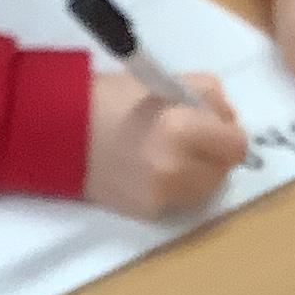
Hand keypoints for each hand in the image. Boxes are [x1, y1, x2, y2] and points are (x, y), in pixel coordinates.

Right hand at [84, 67, 246, 220]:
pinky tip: (151, 170)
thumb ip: (209, 98)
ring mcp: (162, 195)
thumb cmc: (112, 98)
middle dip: (212, 154)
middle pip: (223, 171)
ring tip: (170, 156)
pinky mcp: (148, 212)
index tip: (212, 127)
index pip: (236, 146)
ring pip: (205, 190)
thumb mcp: (168, 81)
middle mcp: (177, 169)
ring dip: (197, 173)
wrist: (58, 132)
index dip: (226, 133)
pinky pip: (179, 200)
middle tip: (191, 140)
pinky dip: (174, 187)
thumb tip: (227, 121)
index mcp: (183, 129)